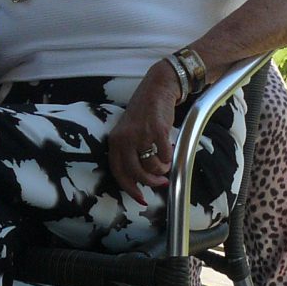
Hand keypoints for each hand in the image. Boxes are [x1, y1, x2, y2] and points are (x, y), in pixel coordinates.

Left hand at [108, 65, 182, 202]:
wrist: (157, 88)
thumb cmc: (144, 114)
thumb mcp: (129, 132)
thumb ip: (131, 152)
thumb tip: (141, 179)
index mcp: (115, 141)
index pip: (118, 171)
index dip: (130, 188)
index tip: (141, 197)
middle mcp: (125, 138)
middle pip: (136, 172)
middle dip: (150, 182)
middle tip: (161, 182)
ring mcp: (141, 134)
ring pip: (152, 166)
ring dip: (162, 170)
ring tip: (165, 164)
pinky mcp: (157, 130)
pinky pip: (165, 155)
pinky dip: (170, 158)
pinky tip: (170, 151)